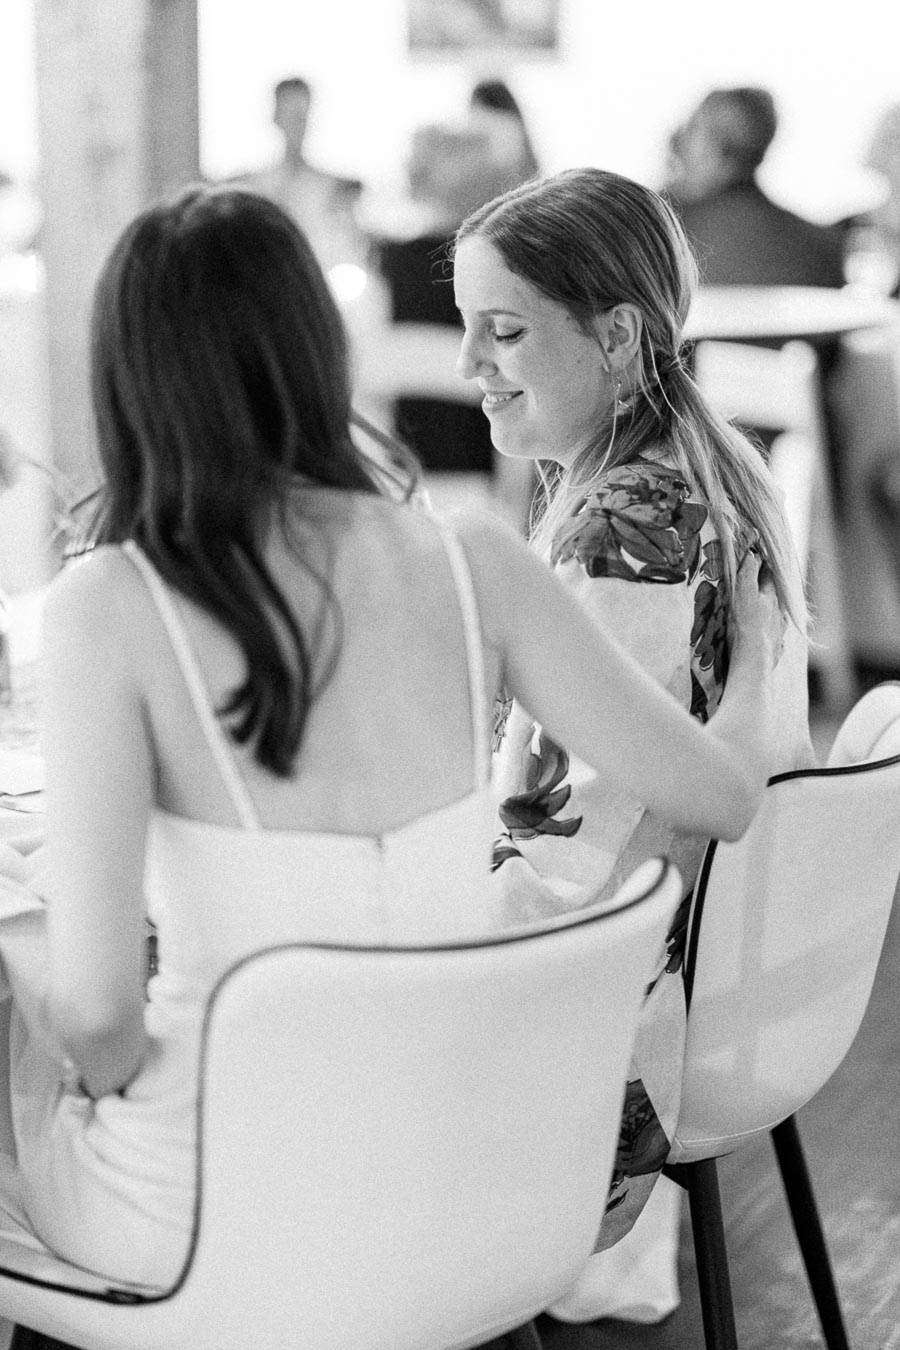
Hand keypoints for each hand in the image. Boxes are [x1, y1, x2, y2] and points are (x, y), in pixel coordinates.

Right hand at [730, 552, 785, 667]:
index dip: (762, 566)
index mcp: (770, 597)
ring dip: (773, 612)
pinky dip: (772, 634)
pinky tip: (768, 638)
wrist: (754, 659)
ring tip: (766, 612)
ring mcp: (779, 631)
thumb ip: (748, 573)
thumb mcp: (742, 593)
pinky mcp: (776, 649)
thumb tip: (752, 555)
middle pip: (776, 596)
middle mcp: (778, 613)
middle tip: (762, 584)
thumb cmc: (745, 625)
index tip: (757, 559)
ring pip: (778, 617)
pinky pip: (776, 638)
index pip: (768, 575)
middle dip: (769, 588)